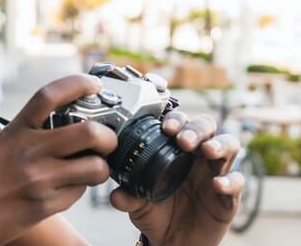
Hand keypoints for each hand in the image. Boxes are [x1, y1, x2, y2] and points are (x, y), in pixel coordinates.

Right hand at [0, 74, 116, 245]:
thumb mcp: (4, 142)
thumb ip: (34, 131)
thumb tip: (73, 121)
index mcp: (17, 129)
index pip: (51, 95)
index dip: (78, 83)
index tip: (94, 84)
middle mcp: (29, 150)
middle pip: (88, 132)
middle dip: (108, 135)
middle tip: (107, 138)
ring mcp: (39, 179)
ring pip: (95, 167)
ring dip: (101, 167)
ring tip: (92, 167)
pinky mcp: (45, 205)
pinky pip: (79, 193)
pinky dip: (81, 188)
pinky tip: (66, 187)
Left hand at [110, 112, 243, 245]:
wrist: (171, 242)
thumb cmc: (157, 214)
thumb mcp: (138, 204)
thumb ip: (127, 196)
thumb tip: (115, 195)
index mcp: (176, 151)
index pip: (181, 124)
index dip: (176, 120)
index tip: (166, 127)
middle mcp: (198, 157)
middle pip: (207, 127)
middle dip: (197, 128)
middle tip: (183, 140)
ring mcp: (216, 173)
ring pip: (230, 146)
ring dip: (220, 144)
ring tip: (208, 150)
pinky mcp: (229, 196)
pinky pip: (238, 182)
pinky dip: (231, 181)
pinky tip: (218, 184)